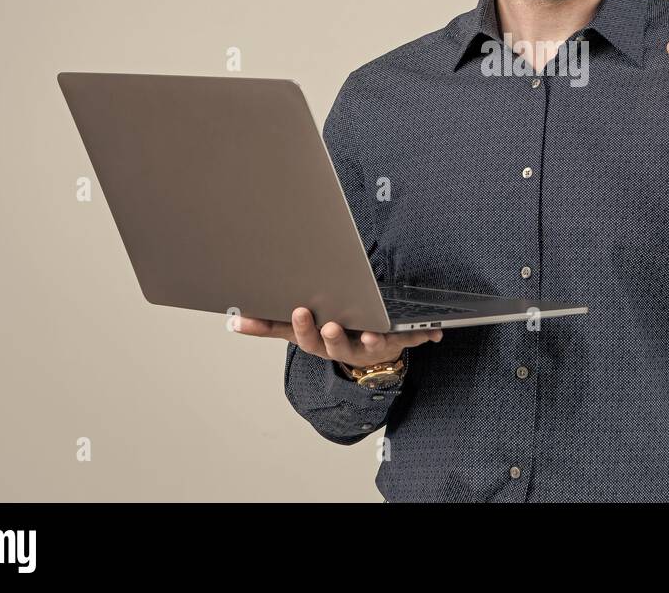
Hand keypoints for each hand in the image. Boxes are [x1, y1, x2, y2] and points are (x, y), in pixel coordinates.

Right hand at [233, 306, 441, 366]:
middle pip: (336, 346)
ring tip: (375, 335)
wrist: (366, 358)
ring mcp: (372, 349)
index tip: (300, 310)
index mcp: (321, 343)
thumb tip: (232, 320)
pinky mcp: (397, 344)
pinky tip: (436, 333)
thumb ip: (267, 325)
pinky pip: (412, 341)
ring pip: (373, 347)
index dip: (303, 326)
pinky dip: (424, 337)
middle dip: (333, 336)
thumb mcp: (299, 331)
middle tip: (331, 325)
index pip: (306, 337)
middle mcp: (345, 349)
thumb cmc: (329, 336)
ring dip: (375, 342)